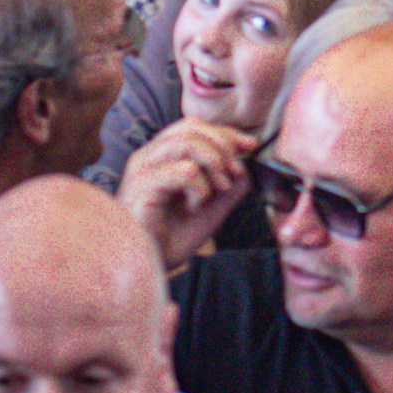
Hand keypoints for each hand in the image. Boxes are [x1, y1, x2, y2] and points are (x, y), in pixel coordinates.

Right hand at [116, 116, 255, 268]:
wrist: (152, 265)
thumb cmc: (172, 237)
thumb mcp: (211, 206)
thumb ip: (229, 183)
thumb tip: (247, 163)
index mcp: (161, 156)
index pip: (193, 126)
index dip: (225, 132)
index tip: (249, 146)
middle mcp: (149, 157)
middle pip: (191, 128)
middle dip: (223, 146)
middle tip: (235, 173)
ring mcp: (143, 170)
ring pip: (187, 142)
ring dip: (214, 163)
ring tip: (219, 189)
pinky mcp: (142, 187)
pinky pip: (183, 171)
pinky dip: (200, 186)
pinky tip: (197, 204)